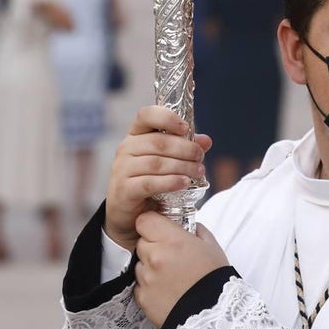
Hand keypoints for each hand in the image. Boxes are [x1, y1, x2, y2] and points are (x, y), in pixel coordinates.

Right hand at [104, 106, 211, 253]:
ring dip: (182, 166)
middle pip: (158, 142)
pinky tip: (185, 183)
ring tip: (199, 172)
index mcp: (135, 135)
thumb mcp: (167, 161)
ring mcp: (122, 168)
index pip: (146, 115)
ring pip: (156, 163)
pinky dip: (170, 182)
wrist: (129, 214)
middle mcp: (125, 148)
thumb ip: (185, 148)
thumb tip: (206, 140)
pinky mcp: (124, 189)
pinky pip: (150, 182)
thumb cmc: (149, 181)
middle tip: (200, 157)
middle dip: (185, 148)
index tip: (185, 128)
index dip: (166, 117)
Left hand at [135, 212, 228, 327]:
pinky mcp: (142, 298)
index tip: (159, 230)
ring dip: (150, 268)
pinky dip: (149, 287)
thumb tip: (188, 225)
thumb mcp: (211, 247)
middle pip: (142, 243)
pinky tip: (167, 292)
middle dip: (153, 247)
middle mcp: (154, 257)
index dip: (152, 225)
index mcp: (171, 241)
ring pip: (140, 264)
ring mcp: (146, 279)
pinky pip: (140, 286)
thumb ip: (196, 230)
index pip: (144, 221)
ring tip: (172, 278)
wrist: (215, 317)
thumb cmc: (216, 281)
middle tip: (171, 257)